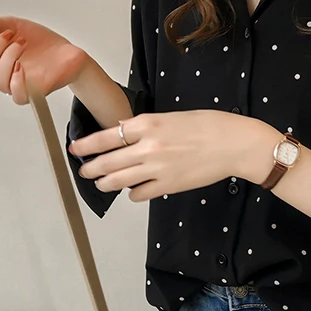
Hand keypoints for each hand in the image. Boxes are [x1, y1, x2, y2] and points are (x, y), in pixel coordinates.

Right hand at [0, 15, 87, 104]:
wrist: (66, 51)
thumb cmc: (40, 42)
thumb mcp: (13, 25)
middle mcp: (2, 78)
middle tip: (10, 35)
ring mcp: (18, 86)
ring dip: (8, 57)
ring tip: (22, 42)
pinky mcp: (35, 93)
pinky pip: (18, 97)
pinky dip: (17, 81)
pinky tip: (22, 67)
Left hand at [69, 109, 281, 201]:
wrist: (234, 144)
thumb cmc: (210, 126)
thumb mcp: (173, 117)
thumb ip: (146, 126)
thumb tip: (124, 131)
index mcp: (148, 124)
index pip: (106, 136)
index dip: (87, 145)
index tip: (76, 149)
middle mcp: (148, 146)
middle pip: (107, 161)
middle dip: (91, 168)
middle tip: (83, 172)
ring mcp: (157, 168)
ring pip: (119, 180)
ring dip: (106, 183)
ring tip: (102, 184)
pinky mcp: (168, 185)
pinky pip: (140, 193)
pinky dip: (133, 193)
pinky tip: (134, 190)